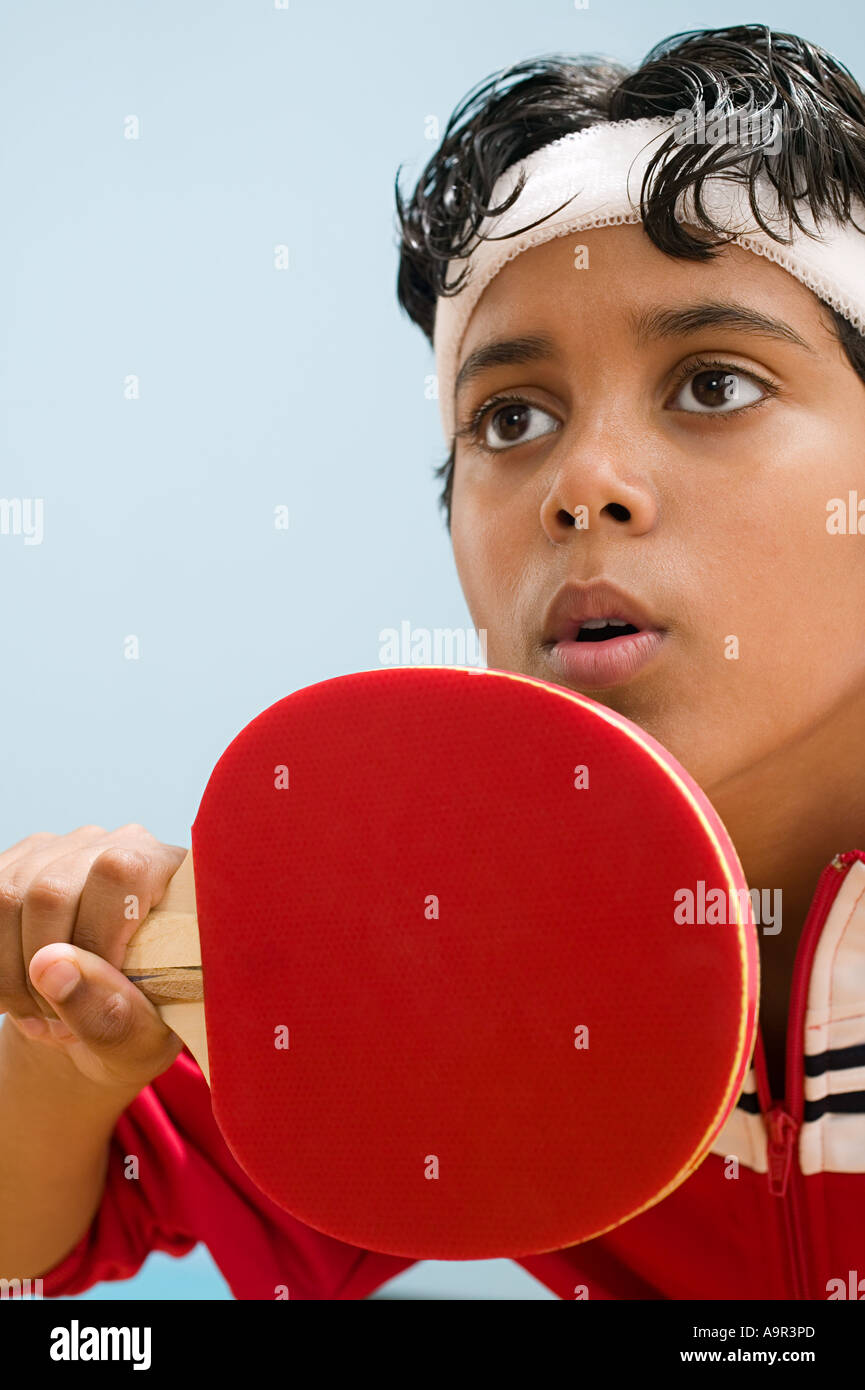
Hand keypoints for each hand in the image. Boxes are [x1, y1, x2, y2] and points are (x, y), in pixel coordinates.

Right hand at [0, 825, 187, 1090]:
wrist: (100, 1016)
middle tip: (61, 1024)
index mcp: (166, 870)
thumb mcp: (143, 1038)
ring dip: (12, 974)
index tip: (100, 993)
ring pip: (6, 897)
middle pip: (50, 890)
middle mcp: (112, 845)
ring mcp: (58, 852)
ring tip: (41, 1016)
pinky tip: (15, 997)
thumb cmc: (140, 1023)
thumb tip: (52, 967)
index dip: (98, 939)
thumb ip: (112, 1013)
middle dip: (43, 972)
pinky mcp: (16, 868)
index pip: (120, 873)